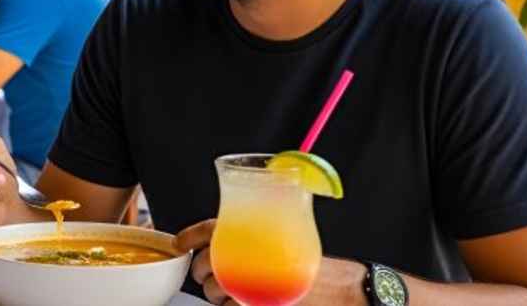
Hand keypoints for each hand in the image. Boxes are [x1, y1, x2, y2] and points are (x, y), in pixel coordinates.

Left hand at [180, 219, 363, 304]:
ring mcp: (249, 286)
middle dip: (203, 272)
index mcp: (253, 233)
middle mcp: (247, 256)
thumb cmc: (319, 268)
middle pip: (204, 264)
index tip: (180, 243)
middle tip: (212, 275)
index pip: (208, 229)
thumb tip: (224, 243)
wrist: (346, 291)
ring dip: (217, 294)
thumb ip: (256, 237)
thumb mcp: (287, 240)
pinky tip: (248, 303)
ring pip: (212, 291)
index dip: (189, 236)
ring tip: (237, 292)